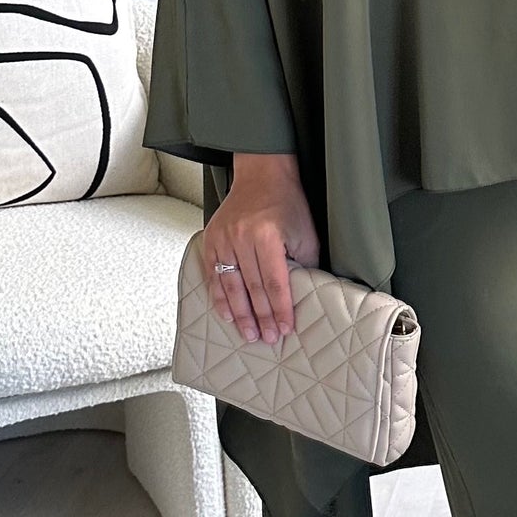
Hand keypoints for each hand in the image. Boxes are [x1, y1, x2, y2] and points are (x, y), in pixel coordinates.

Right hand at [204, 152, 319, 345]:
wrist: (261, 176)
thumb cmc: (288, 205)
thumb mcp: (305, 233)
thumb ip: (303, 264)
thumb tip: (303, 295)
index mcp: (266, 236)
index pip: (274, 283)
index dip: (280, 309)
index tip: (285, 329)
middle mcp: (241, 238)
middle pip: (251, 288)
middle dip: (261, 317)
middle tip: (267, 339)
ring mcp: (223, 239)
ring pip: (230, 285)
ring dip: (239, 314)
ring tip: (248, 334)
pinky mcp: (212, 239)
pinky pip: (213, 275)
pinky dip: (219, 297)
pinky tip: (227, 315)